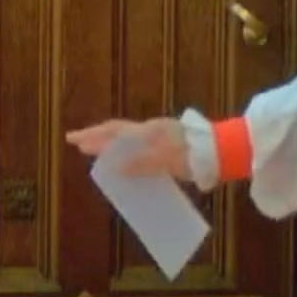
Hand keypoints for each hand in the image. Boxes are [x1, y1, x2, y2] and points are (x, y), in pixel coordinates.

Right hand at [65, 117, 189, 178]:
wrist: (224, 151)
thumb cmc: (195, 155)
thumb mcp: (167, 160)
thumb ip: (142, 163)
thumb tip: (115, 166)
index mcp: (149, 131)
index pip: (114, 131)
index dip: (93, 136)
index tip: (73, 140)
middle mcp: (152, 130)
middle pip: (118, 132)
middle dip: (97, 138)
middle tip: (78, 145)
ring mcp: (160, 136)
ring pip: (128, 139)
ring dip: (111, 145)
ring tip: (95, 154)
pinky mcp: (168, 145)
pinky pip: (140, 146)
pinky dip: (126, 152)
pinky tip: (124, 162)